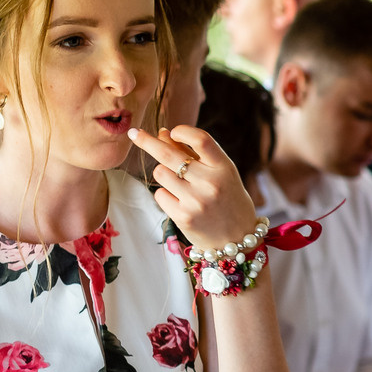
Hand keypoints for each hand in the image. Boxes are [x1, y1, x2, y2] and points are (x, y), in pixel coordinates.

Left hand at [133, 124, 259, 249]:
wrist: (237, 240)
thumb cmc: (227, 199)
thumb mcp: (220, 173)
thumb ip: (195, 154)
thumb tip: (163, 134)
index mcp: (225, 168)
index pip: (201, 139)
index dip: (182, 131)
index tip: (170, 131)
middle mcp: (211, 183)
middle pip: (169, 154)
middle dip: (147, 141)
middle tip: (134, 133)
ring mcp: (196, 201)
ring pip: (160, 173)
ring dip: (164, 174)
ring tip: (180, 185)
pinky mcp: (183, 217)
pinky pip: (159, 194)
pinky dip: (165, 194)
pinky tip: (180, 202)